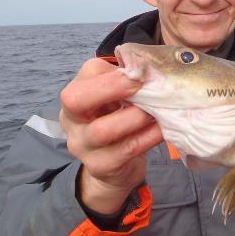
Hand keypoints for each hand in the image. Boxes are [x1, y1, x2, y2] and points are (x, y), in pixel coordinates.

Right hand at [59, 58, 163, 213]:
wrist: (115, 166)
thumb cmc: (118, 121)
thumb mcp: (116, 99)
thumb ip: (125, 81)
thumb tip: (150, 68)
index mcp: (75, 96)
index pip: (86, 74)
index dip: (114, 72)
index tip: (140, 73)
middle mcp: (72, 120)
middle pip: (76, 100)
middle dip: (112, 88)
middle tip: (142, 86)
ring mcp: (82, 146)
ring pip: (103, 129)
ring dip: (136, 116)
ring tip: (158, 110)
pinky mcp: (100, 167)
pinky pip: (126, 150)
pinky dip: (148, 137)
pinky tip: (162, 129)